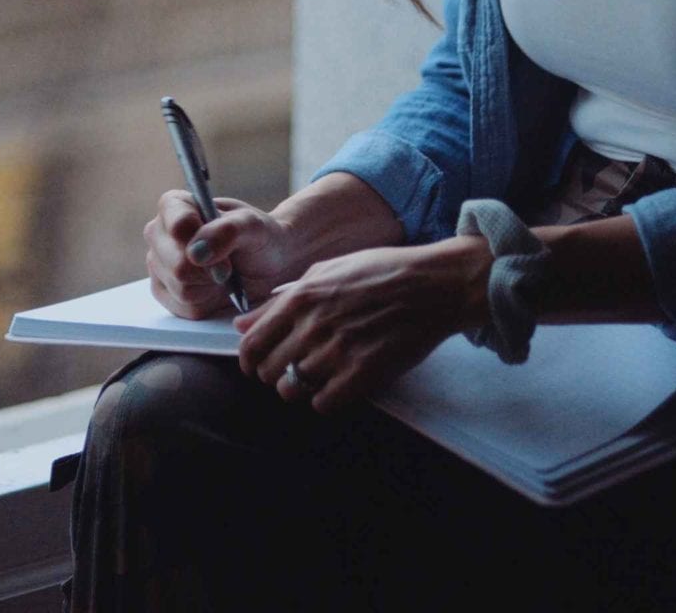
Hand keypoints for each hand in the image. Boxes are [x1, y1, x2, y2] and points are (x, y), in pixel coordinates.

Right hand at [144, 191, 297, 318]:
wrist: (265, 264)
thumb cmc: (257, 236)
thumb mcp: (252, 226)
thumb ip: (227, 231)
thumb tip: (195, 253)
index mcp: (174, 206)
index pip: (177, 224)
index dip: (202, 240)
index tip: (225, 247)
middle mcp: (159, 234)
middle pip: (176, 263)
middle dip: (209, 269)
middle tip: (229, 265)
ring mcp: (158, 264)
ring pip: (180, 287)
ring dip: (210, 285)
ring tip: (222, 274)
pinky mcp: (164, 292)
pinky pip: (182, 307)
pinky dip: (206, 302)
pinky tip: (214, 289)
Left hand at [231, 237, 490, 413]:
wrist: (433, 284)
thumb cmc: (381, 272)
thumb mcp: (325, 272)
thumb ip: (280, 300)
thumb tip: (242, 324)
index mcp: (300, 297)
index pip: (252, 344)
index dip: (250, 360)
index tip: (257, 365)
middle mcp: (313, 325)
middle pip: (269, 371)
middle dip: (274, 375)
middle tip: (291, 370)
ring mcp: (337, 350)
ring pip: (293, 390)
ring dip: (300, 388)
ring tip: (318, 376)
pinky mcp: (363, 373)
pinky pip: (323, 403)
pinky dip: (325, 400)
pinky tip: (337, 385)